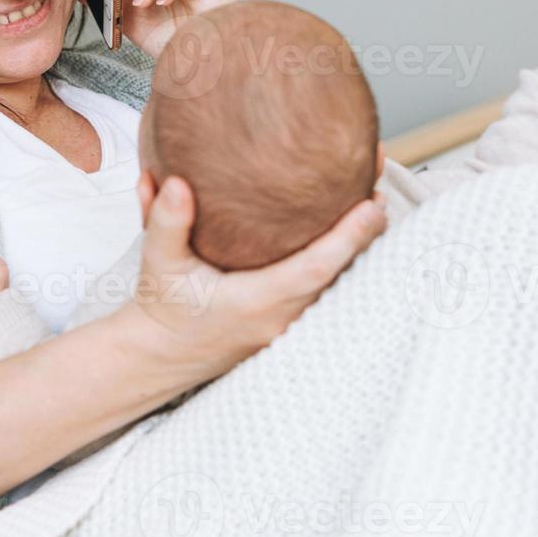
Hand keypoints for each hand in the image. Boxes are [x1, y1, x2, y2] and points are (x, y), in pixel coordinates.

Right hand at [124, 173, 386, 379]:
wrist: (160, 354)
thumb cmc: (162, 307)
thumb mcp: (157, 263)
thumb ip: (165, 222)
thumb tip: (176, 182)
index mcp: (254, 302)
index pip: (315, 269)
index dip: (350, 238)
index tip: (374, 204)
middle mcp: (279, 317)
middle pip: (340, 274)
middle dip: (366, 233)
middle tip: (380, 188)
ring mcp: (287, 325)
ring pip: (337, 283)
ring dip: (357, 247)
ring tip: (373, 203)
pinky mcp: (287, 323)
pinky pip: (326, 290)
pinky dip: (341, 261)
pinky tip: (351, 234)